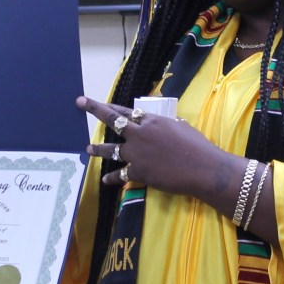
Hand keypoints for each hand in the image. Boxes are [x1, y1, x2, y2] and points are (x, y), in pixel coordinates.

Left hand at [77, 95, 233, 199]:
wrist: (203, 168)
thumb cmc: (198, 146)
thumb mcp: (182, 128)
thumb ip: (168, 126)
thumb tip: (166, 127)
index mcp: (151, 121)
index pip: (127, 112)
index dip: (112, 106)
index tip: (100, 102)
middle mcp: (140, 134)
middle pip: (113, 120)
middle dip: (95, 110)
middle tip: (80, 103)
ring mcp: (136, 154)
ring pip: (111, 149)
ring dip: (98, 149)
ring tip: (88, 149)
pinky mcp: (138, 172)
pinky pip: (120, 175)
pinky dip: (112, 178)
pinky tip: (105, 180)